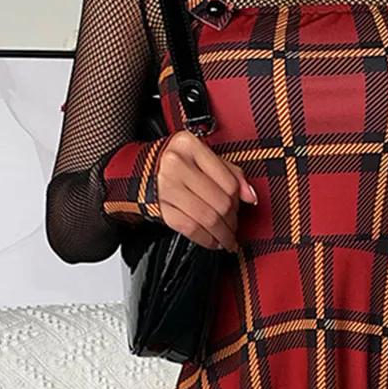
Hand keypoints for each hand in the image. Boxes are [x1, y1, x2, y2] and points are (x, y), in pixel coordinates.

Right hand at [156, 131, 256, 251]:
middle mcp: (176, 164)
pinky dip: (207, 240)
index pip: (228, 180)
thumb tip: (250, 195)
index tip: (242, 209)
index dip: (239, 200)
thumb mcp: (201, 157)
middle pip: (220, 202)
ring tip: (227, 239)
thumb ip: (229, 172)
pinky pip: (191, 229)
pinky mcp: (161, 208)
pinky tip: (213, 242)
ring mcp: (166, 187)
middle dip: (232, 221)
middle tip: (234, 228)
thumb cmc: (174, 164)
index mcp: (190, 146)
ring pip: (208, 218)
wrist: (137, 171)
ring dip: (223, 234)